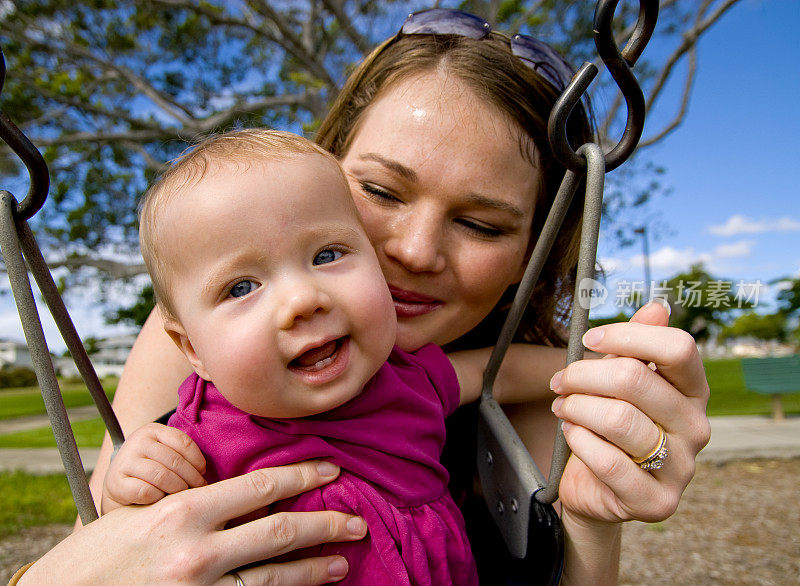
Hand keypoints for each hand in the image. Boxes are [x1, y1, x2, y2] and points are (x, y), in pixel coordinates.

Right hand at [23, 461, 366, 584]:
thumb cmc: (100, 554)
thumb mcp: (146, 515)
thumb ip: (196, 507)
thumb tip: (250, 499)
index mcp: (183, 513)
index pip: (258, 486)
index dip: (301, 474)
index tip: (331, 468)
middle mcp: (197, 551)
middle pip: (278, 530)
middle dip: (325, 524)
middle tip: (356, 521)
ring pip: (274, 576)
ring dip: (313, 568)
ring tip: (340, 561)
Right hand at [101, 422, 206, 513]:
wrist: (118, 486)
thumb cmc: (151, 470)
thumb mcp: (164, 454)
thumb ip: (181, 455)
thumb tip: (206, 473)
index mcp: (152, 430)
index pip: (183, 442)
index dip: (197, 460)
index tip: (203, 473)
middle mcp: (137, 442)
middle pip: (174, 460)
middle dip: (192, 478)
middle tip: (198, 489)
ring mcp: (125, 461)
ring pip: (162, 476)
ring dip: (178, 489)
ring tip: (184, 495)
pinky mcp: (116, 483)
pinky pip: (146, 491)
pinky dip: (159, 498)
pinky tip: (162, 499)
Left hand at [549, 301, 710, 524]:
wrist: (598, 488)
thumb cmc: (609, 426)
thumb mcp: (620, 382)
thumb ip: (637, 346)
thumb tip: (657, 307)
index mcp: (694, 392)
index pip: (678, 348)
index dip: (627, 336)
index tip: (589, 339)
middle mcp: (697, 428)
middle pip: (636, 380)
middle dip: (584, 375)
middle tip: (560, 381)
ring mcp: (682, 467)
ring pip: (618, 419)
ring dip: (576, 407)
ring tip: (562, 407)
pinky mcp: (657, 502)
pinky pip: (609, 461)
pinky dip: (579, 441)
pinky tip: (572, 434)